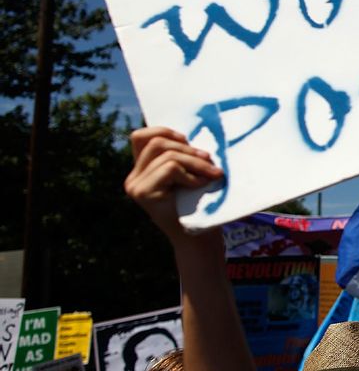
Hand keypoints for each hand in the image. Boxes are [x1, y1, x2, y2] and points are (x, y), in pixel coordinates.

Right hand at [125, 127, 223, 241]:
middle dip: (188, 149)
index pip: (141, 137)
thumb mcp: (189, 174)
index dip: (164, 131)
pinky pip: (170, 168)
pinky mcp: (143, 193)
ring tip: (213, 173)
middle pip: (157, 143)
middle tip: (210, 160)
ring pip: (167, 156)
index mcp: (142, 170)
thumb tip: (191, 133)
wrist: (198, 239)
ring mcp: (135, 186)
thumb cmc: (199, 205)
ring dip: (195, 162)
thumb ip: (181, 156)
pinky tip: (201, 184)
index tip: (187, 140)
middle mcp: (133, 178)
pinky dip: (191, 174)